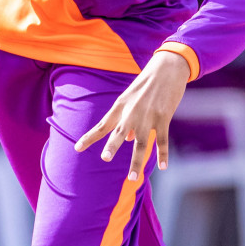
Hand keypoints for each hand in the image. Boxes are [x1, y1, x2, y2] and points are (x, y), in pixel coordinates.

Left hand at [75, 50, 190, 180]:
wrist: (168, 67)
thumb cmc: (148, 83)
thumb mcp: (132, 98)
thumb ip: (127, 120)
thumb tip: (128, 141)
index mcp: (120, 106)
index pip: (102, 125)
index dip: (89, 137)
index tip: (77, 148)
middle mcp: (132, 112)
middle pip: (120, 133)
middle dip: (112, 145)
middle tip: (105, 158)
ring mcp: (149, 116)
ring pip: (141, 142)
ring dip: (137, 161)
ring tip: (132, 178)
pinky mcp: (164, 117)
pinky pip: (162, 140)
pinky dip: (163, 154)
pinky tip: (162, 167)